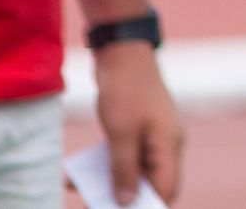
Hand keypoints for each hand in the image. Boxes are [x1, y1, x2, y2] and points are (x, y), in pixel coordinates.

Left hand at [91, 42, 182, 202]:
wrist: (122, 51)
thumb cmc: (126, 91)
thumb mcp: (121, 134)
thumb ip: (124, 170)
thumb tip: (126, 203)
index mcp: (169, 146)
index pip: (166, 190)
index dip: (147, 207)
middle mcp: (165, 144)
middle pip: (150, 184)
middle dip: (125, 199)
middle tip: (94, 206)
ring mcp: (151, 136)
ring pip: (133, 172)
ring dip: (109, 183)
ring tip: (81, 191)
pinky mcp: (136, 129)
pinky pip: (122, 156)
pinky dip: (103, 166)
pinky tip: (76, 173)